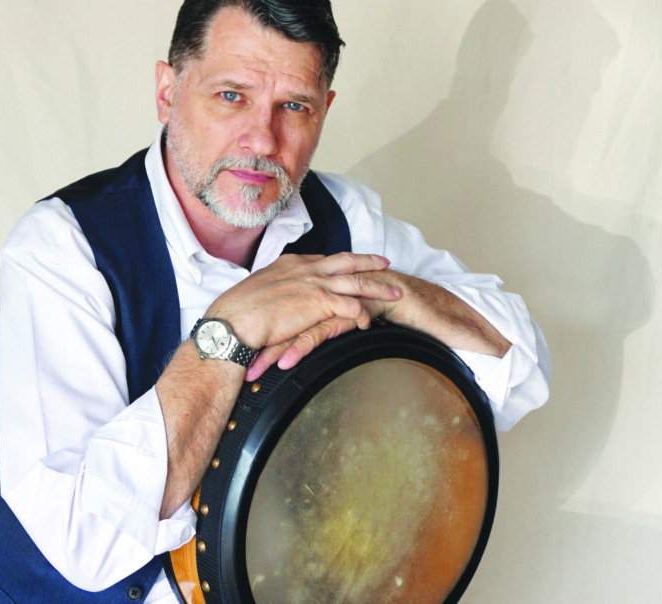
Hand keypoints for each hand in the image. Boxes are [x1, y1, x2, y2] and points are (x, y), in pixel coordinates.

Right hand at [206, 252, 402, 368]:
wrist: (233, 321)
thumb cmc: (238, 312)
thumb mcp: (259, 291)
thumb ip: (275, 288)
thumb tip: (278, 297)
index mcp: (291, 263)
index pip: (324, 258)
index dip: (342, 261)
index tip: (353, 262)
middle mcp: (306, 268)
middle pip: (346, 261)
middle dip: (369, 262)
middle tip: (386, 263)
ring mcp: (314, 283)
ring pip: (356, 281)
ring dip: (378, 287)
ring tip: (395, 294)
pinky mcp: (318, 302)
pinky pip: (350, 306)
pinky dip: (363, 314)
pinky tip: (370, 322)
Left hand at [246, 269, 512, 378]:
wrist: (424, 306)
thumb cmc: (386, 315)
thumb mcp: (349, 320)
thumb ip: (328, 324)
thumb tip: (307, 342)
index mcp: (320, 290)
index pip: (282, 311)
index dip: (260, 332)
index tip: (240, 354)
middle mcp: (325, 290)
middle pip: (283, 316)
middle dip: (258, 341)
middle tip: (237, 365)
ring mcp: (339, 298)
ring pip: (298, 323)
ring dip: (275, 348)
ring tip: (256, 371)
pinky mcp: (353, 309)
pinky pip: (324, 329)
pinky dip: (303, 347)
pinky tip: (288, 364)